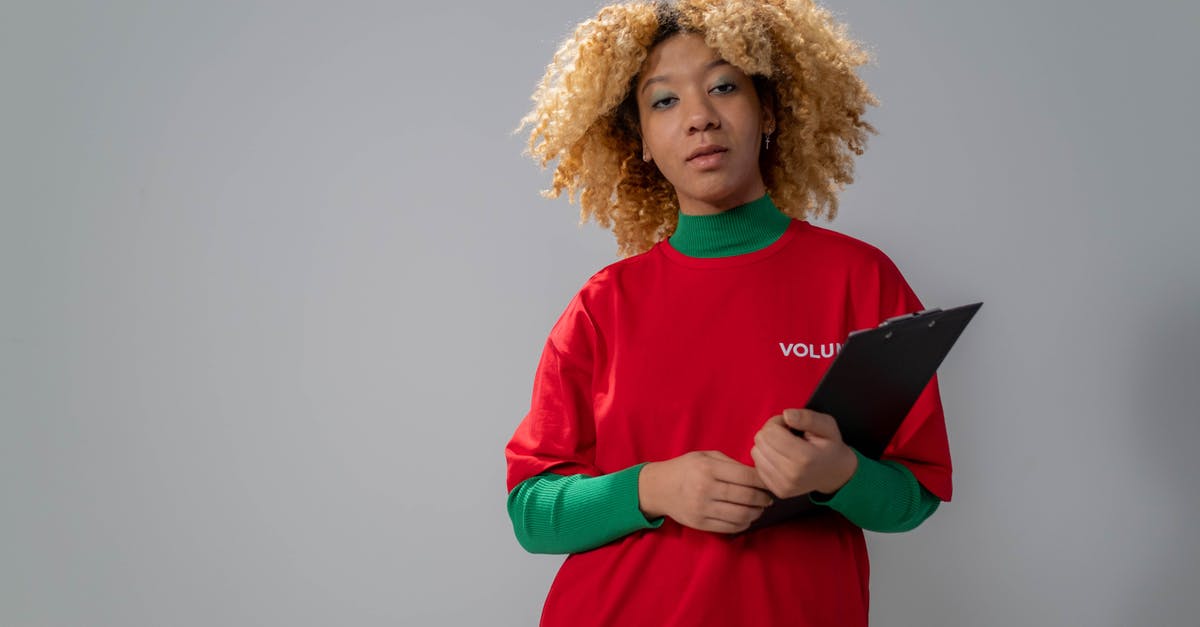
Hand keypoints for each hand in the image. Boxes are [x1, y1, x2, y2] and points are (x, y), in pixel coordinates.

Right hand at [638, 451, 774, 533]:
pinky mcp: (700, 524)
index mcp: (708, 468)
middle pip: (747, 497)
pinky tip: (746, 517)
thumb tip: (758, 476)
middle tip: (768, 499)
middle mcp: (705, 488)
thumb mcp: (706, 456)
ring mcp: (702, 508)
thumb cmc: (686, 468)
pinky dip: (744, 524)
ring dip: (756, 513)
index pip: (747, 477)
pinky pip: (730, 527)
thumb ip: (731, 464)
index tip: (769, 484)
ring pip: (741, 515)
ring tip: (759, 509)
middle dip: (763, 499)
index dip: (763, 482)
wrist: (658, 488)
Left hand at [750, 408, 857, 498]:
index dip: (777, 422)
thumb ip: (807, 418)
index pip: (770, 432)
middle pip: (760, 441)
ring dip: (767, 444)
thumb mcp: (827, 425)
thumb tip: (786, 415)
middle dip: (771, 432)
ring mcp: (784, 486)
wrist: (834, 474)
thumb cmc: (830, 446)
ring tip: (784, 445)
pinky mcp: (777, 491)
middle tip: (787, 434)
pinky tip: (781, 457)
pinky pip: (757, 466)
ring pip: (755, 453)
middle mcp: (792, 475)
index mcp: (805, 458)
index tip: (789, 425)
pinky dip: (766, 458)